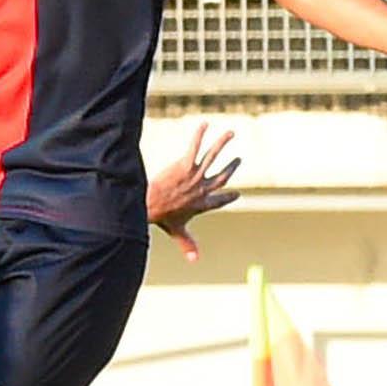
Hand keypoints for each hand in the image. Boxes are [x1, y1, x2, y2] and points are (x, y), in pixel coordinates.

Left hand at [147, 125, 242, 260]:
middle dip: (231, 167)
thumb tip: (195, 261)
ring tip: (230, 133)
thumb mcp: (177, 231)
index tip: (237, 194)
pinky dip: (201, 135)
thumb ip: (187, 245)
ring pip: (213, 156)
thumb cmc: (161, 217)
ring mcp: (195, 175)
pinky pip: (196, 147)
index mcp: (202, 204)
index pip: (220, 200)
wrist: (149, 206)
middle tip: (238, 159)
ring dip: (222, 144)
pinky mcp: (186, 165)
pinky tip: (205, 124)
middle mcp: (203, 188)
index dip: (228, 197)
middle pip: (222, 175)